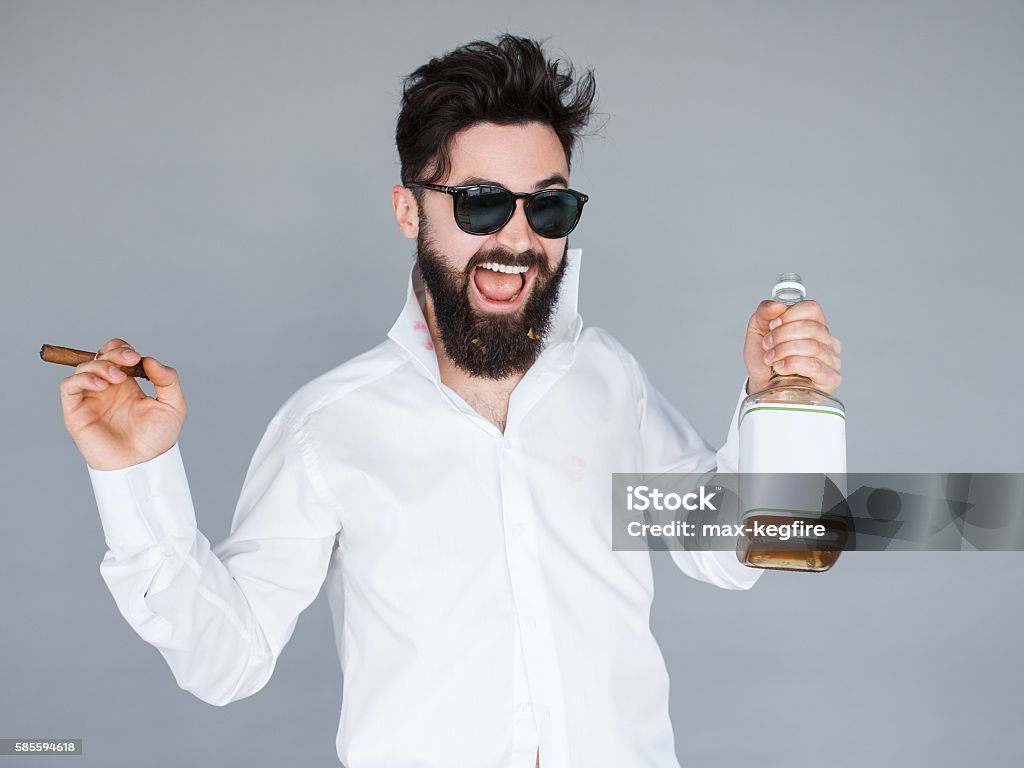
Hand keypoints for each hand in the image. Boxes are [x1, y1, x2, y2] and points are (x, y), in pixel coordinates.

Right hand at [59, 338, 186, 469]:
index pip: (116, 355)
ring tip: (117, 377)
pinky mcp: (76, 412)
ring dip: (100, 365)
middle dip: (113, 353)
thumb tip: (149, 359)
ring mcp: (90, 399)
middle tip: (129, 361)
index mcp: (127, 384)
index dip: (121, 349)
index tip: (136, 358)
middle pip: (99, 357)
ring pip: (83, 368)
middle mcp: (106, 389)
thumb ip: (167, 379)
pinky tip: (101, 384)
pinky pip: (69, 386)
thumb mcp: (173, 404)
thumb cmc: (158, 438)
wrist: (145, 463)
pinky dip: (82, 378)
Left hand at [743, 300, 841, 394]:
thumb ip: (764, 312)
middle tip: (767, 345)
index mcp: (813, 324)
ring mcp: (831, 359)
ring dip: (785, 351)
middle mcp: (827, 340)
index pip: (812, 309)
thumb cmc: (764, 358)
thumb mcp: (757, 331)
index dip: (790, 314)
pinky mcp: (830, 378)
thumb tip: (778, 305)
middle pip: (812, 328)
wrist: (761, 385)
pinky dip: (793, 364)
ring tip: (771, 358)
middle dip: (782, 335)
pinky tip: (780, 368)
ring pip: (813, 347)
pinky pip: (815, 366)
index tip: (772, 325)